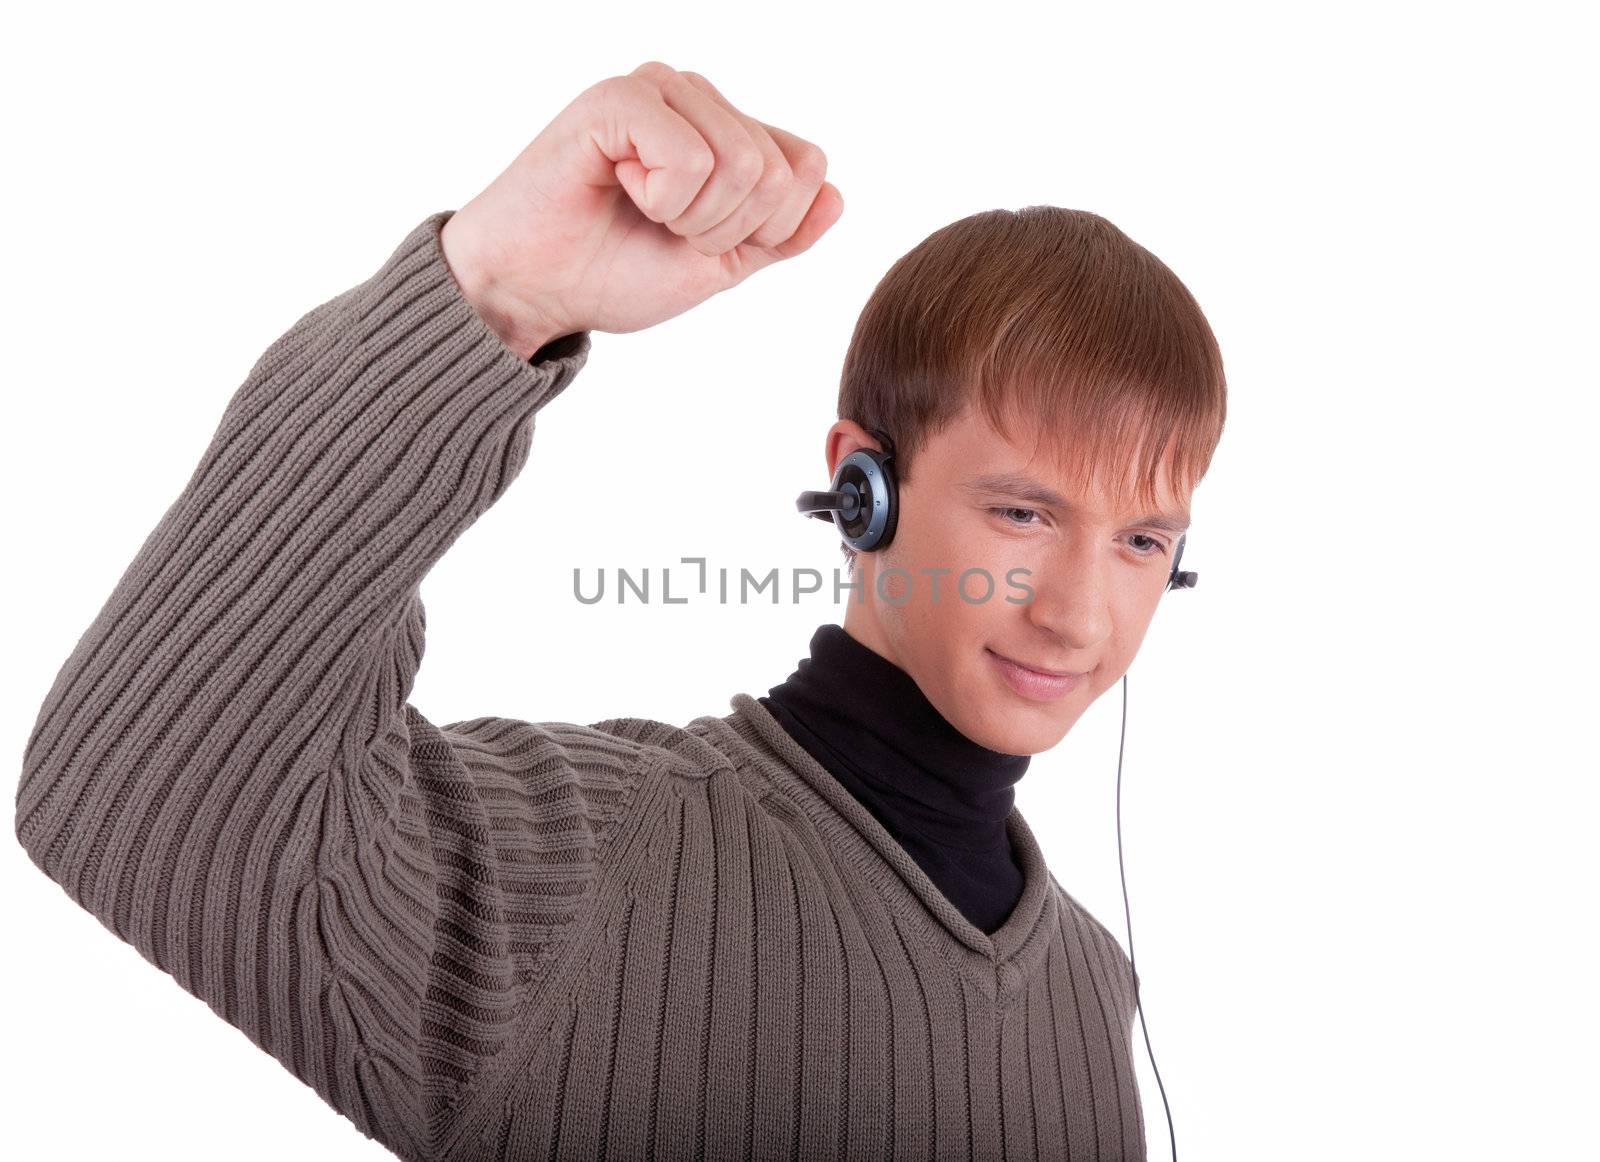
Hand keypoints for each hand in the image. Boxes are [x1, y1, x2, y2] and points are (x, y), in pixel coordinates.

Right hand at [440, 60, 843, 358]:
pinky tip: (618, 188)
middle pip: (780, 170)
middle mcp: (696, 96)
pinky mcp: (619, 99)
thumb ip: (780, 236)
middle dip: (726, 229)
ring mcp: (658, 89)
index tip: (698, 239)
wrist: (534, 291)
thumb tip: (837, 196)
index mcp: (725, 127)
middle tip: (663, 229)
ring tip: (641, 211)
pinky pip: (691, 159)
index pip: (807, 166)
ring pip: (743, 164)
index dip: (765, 229)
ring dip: (693, 218)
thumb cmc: (612, 271)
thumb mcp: (718, 264)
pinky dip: (663, 200)